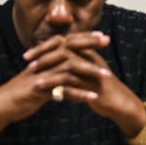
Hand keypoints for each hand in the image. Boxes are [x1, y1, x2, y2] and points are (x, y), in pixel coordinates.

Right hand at [0, 32, 123, 130]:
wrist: (4, 103)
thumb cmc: (23, 90)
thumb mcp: (40, 75)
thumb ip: (52, 66)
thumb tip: (67, 60)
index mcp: (46, 56)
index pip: (68, 42)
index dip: (85, 37)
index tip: (102, 35)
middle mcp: (45, 61)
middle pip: (71, 49)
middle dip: (90, 44)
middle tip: (108, 41)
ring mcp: (44, 74)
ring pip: (70, 68)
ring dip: (90, 71)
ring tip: (106, 75)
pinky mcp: (42, 90)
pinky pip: (64, 91)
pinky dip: (79, 94)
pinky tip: (92, 97)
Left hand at [20, 33, 145, 131]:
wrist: (118, 103)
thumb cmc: (100, 88)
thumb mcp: (86, 71)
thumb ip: (74, 62)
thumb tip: (55, 56)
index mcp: (87, 52)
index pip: (63, 41)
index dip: (46, 45)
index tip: (30, 52)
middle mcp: (89, 57)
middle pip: (62, 48)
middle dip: (43, 52)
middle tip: (26, 59)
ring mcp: (91, 70)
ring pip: (65, 63)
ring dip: (47, 66)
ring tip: (31, 71)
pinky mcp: (91, 84)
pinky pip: (70, 81)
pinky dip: (54, 83)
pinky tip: (42, 88)